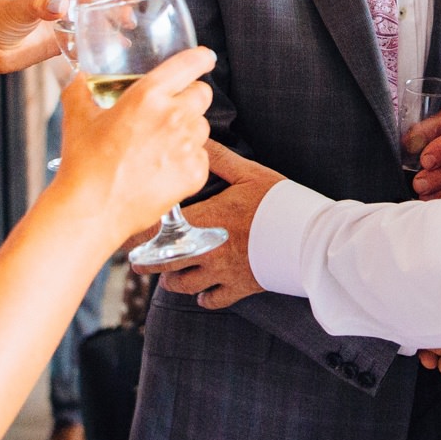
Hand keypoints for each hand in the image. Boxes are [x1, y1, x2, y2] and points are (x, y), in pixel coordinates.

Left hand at [0, 0, 139, 75]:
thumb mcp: (20, 5)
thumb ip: (40, 3)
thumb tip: (62, 4)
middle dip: (120, 2)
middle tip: (130, 15)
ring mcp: (68, 20)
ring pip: (100, 17)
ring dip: (116, 22)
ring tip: (129, 30)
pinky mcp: (66, 40)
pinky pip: (91, 39)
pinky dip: (106, 42)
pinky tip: (119, 47)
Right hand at [47, 44, 212, 248]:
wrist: (92, 210)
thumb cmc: (84, 164)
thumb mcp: (77, 117)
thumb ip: (80, 88)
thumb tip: (79, 75)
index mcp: (148, 96)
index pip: (191, 63)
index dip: (201, 58)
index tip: (204, 58)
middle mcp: (174, 117)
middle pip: (203, 94)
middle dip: (189, 97)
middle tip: (168, 112)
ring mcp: (187, 147)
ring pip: (203, 126)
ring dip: (188, 130)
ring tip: (159, 145)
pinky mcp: (195, 174)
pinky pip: (202, 157)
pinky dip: (188, 160)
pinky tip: (162, 168)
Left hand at [132, 140, 283, 308]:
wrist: (310, 238)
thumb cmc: (281, 202)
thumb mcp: (249, 174)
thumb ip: (218, 158)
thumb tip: (196, 139)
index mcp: (206, 220)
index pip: (159, 230)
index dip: (140, 233)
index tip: (131, 231)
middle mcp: (208, 250)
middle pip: (164, 263)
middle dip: (147, 262)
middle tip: (138, 261)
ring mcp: (222, 271)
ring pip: (183, 285)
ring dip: (172, 280)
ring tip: (169, 274)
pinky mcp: (239, 287)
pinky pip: (212, 300)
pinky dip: (203, 297)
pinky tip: (202, 291)